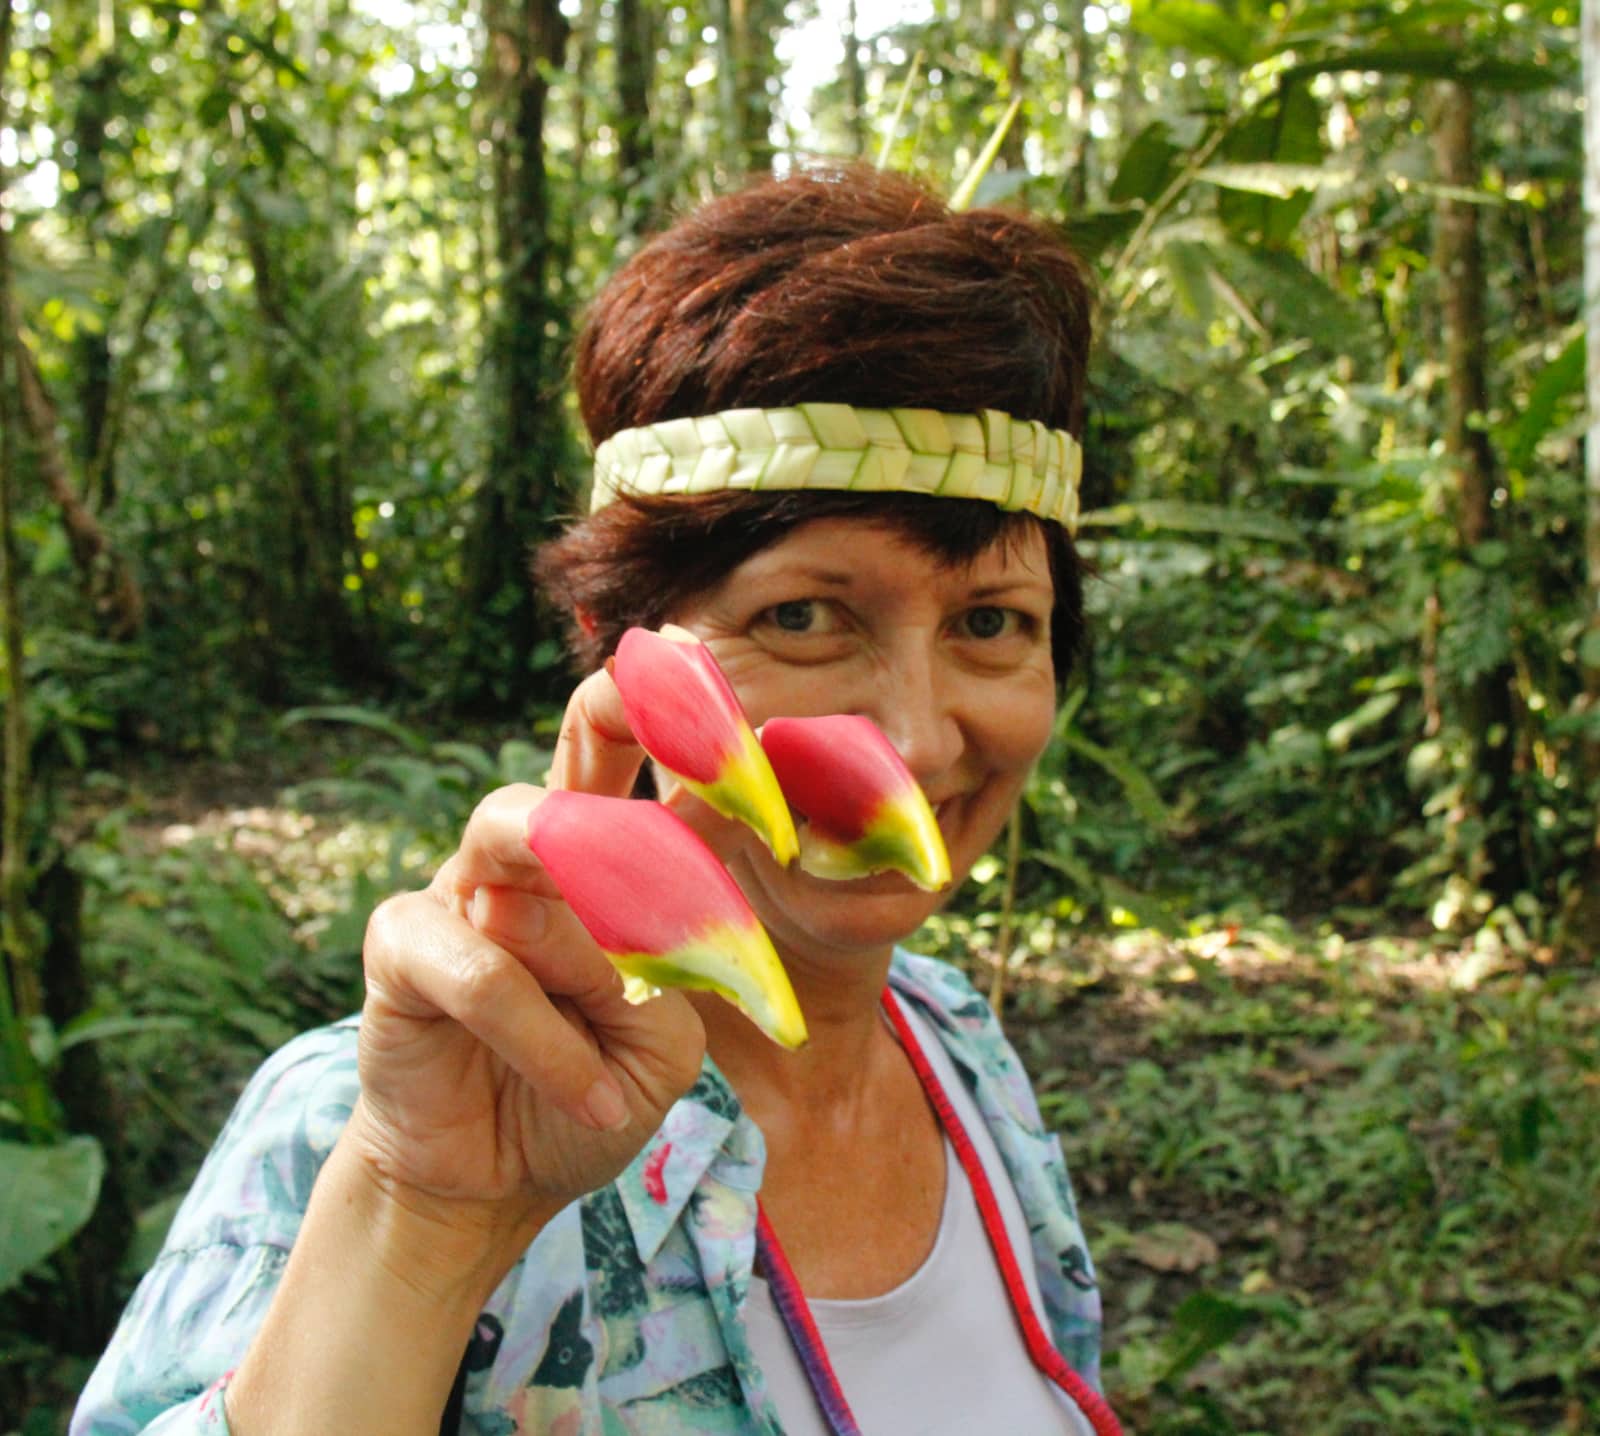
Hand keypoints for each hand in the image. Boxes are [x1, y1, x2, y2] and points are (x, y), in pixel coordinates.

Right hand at [350, 668, 708, 1234]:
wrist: (495, 1182)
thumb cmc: (590, 1090)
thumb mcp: (665, 1038)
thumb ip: (670, 968)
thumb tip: (644, 903)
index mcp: (599, 859)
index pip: (632, 759)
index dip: (676, 715)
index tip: (726, 680)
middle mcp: (527, 856)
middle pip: (569, 752)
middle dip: (627, 717)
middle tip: (705, 734)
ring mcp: (460, 892)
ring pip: (520, 843)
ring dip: (587, 931)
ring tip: (623, 1002)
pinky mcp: (403, 948)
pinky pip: (484, 969)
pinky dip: (547, 1037)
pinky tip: (590, 1094)